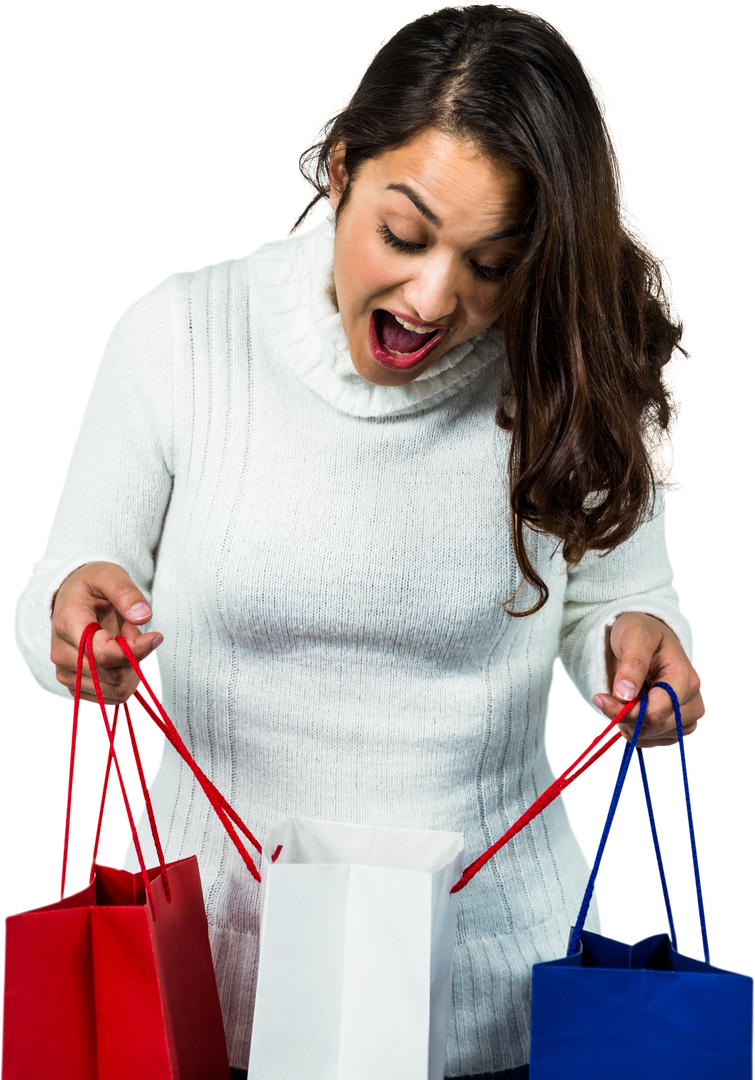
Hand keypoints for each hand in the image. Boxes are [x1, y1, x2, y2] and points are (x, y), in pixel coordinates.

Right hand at [51, 561, 162, 706]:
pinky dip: (125, 679)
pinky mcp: (76, 686)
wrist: (71, 597)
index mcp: (67, 625)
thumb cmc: (92, 585)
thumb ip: (127, 593)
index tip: (156, 636)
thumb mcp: (110, 576)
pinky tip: (120, 657)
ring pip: (115, 691)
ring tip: (124, 641)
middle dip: (134, 657)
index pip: (102, 655)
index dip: (135, 651)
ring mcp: (67, 673)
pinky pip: (112, 697)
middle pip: (112, 677)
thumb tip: (143, 617)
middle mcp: (61, 654)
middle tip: (131, 631)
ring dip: (131, 669)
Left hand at [591, 612, 705, 748]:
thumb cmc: (641, 633)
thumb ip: (633, 663)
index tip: (600, 698)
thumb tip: (625, 694)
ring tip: (622, 699)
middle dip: (625, 716)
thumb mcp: (634, 636)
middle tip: (606, 697)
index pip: (656, 711)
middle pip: (655, 727)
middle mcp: (693, 701)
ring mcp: (687, 717)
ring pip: (654, 737)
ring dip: (630, 724)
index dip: (626, 712)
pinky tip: (629, 711)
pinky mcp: (677, 727)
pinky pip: (654, 741)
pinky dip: (636, 731)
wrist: (645, 638)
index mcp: (685, 678)